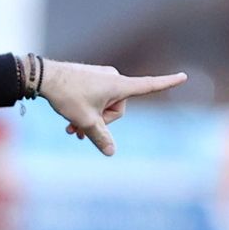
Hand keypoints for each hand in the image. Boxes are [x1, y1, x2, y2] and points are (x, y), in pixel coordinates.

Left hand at [38, 60, 187, 156]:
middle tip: (79, 129)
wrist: (43, 77)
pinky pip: (96, 99)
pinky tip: (69, 122)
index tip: (184, 76)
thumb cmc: (67, 96)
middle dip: (101, 122)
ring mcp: (102, 78)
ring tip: (71, 129)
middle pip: (118, 109)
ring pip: (104, 107)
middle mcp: (114, 78)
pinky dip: (86, 111)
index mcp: (119, 85)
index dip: (167, 83)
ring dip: (91, 120)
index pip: (149, 85)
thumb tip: (112, 153)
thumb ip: (100, 137)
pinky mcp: (91, 78)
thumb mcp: (85, 121)